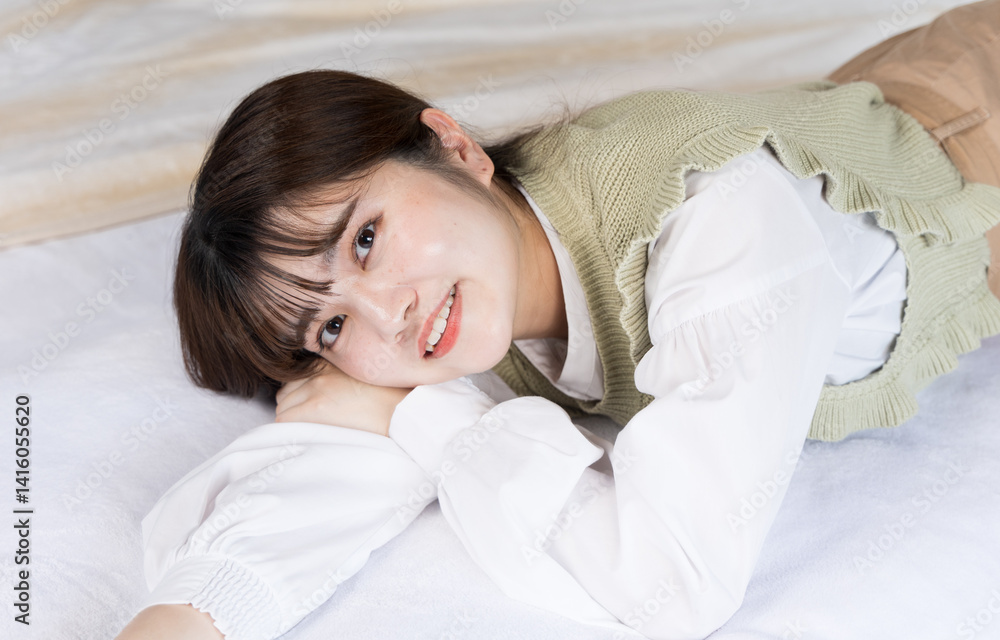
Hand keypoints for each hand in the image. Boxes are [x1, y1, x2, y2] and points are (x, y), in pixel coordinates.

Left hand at [274, 359, 412, 436]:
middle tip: (311, 423)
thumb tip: (327, 399)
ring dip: (293, 419)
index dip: (301, 398)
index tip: (311, 410)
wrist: (403, 412)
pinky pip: (284, 420)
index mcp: (332, 363)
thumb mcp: (363, 381)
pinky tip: (308, 436)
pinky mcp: (315, 408)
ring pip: (283, 406)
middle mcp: (320, 371)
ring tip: (313, 431)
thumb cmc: (391, 402)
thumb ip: (340, 383)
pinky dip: (290, 430)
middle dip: (294, 408)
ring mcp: (316, 388)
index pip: (297, 380)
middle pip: (287, 392)